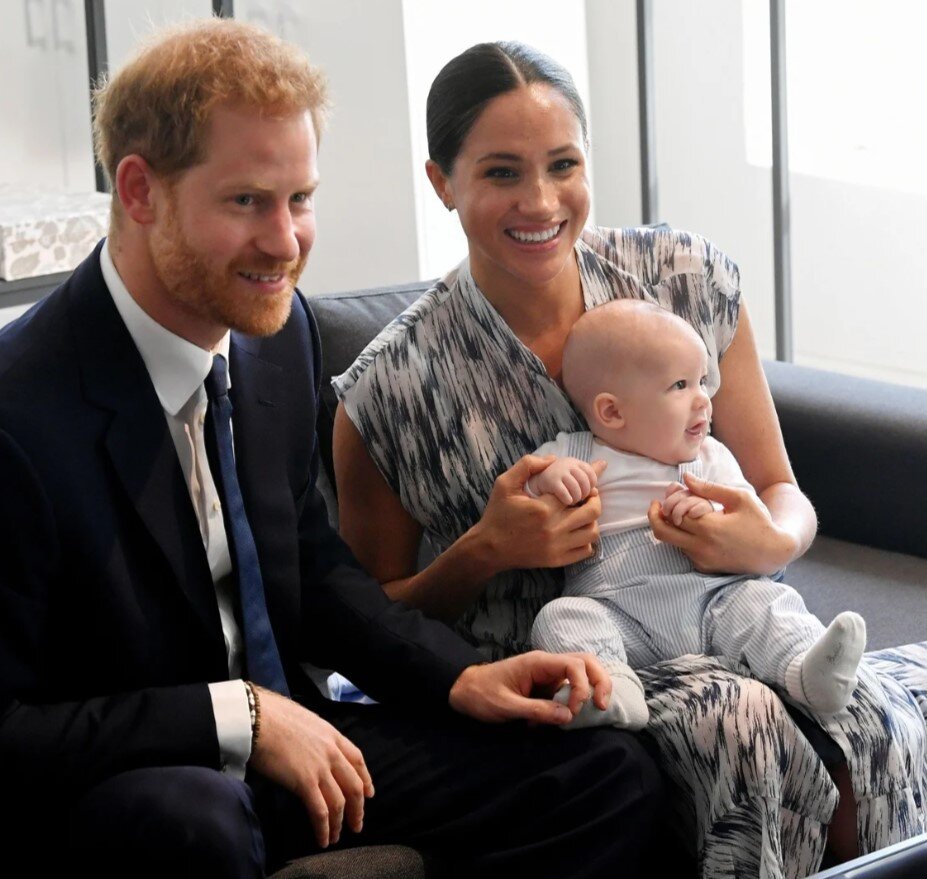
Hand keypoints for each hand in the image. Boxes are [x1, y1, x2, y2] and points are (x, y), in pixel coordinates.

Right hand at [249, 687, 373, 848]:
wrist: (258, 718)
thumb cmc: (274, 716)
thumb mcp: (306, 721)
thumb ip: (315, 736)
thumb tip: (310, 747)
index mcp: (333, 735)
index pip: (357, 760)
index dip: (365, 779)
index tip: (369, 793)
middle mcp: (332, 752)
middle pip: (353, 785)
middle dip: (358, 808)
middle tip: (357, 824)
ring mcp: (320, 768)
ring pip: (339, 802)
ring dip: (340, 823)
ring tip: (336, 837)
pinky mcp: (305, 782)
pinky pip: (320, 811)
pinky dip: (324, 828)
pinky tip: (323, 839)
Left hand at [448, 650, 610, 724]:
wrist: (465, 691)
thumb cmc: (481, 695)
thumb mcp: (506, 706)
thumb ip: (537, 710)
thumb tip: (568, 716)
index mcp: (538, 662)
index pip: (574, 665)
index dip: (582, 686)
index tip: (574, 711)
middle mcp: (547, 665)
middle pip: (585, 662)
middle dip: (599, 681)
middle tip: (602, 706)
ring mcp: (548, 675)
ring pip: (581, 673)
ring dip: (592, 688)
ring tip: (596, 708)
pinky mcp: (546, 686)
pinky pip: (570, 688)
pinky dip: (576, 701)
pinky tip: (569, 716)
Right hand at [474, 455, 603, 573]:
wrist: (489, 548)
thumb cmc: (497, 514)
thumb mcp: (504, 483)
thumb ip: (527, 465)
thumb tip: (553, 459)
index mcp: (543, 508)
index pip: (578, 491)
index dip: (587, 484)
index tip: (588, 481)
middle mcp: (554, 529)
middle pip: (592, 512)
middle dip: (594, 499)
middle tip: (588, 495)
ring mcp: (557, 547)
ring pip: (592, 532)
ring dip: (592, 520)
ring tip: (583, 513)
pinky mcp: (557, 560)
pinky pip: (586, 550)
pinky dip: (587, 540)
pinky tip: (577, 531)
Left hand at [648, 473, 794, 574]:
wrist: (773, 552)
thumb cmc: (759, 521)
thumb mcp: (739, 498)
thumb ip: (709, 488)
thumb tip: (685, 478)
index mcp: (710, 528)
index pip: (675, 513)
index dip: (670, 501)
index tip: (671, 491)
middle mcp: (702, 547)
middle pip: (663, 532)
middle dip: (655, 516)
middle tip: (656, 505)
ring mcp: (702, 560)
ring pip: (672, 542)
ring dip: (671, 526)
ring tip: (681, 512)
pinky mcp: (704, 568)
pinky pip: (684, 551)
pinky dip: (682, 538)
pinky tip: (693, 527)